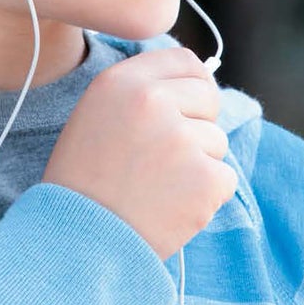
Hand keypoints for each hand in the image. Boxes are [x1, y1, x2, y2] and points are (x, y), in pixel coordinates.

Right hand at [42, 48, 233, 259]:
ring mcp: (181, 139)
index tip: (186, 107)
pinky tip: (170, 207)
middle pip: (209, 98)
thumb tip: (197, 82)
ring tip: (155, 188)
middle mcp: (152, 101)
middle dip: (197, 125)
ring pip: (217, 141)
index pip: (185, 61)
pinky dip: (206, 196)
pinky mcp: (205, 177)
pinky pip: (224, 177)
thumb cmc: (85, 185)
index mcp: (121, 82)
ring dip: (197, 164)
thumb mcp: (96, 119)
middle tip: (162, 161)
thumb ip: (141, 95)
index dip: (191, 85)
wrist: (79, 243)